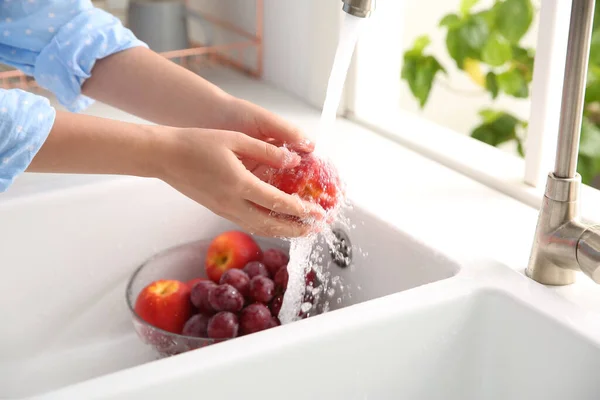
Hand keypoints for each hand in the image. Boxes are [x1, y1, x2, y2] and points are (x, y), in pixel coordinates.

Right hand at [159, 127, 324, 237]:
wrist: (163, 156)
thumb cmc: (197, 143)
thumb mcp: (235, 140)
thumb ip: (266, 152)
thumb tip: (293, 161)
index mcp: (238, 183)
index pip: (277, 202)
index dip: (300, 210)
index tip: (317, 213)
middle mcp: (231, 202)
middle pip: (270, 224)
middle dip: (296, 229)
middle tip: (316, 229)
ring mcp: (223, 209)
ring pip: (258, 228)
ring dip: (282, 232)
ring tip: (302, 232)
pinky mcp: (218, 210)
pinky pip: (247, 223)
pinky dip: (266, 227)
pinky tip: (276, 224)